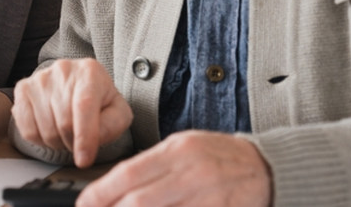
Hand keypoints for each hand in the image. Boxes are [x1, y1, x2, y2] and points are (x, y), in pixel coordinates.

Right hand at [11, 58, 132, 167]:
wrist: (77, 84)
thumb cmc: (98, 100)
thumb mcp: (118, 112)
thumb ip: (112, 125)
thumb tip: (93, 140)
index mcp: (90, 72)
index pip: (84, 106)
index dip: (84, 137)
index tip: (84, 160)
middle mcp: (63, 70)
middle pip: (64, 123)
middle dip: (73, 143)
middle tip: (79, 141)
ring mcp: (40, 79)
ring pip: (45, 130)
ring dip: (57, 142)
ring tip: (65, 133)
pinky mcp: (23, 89)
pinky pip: (27, 129)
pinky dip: (40, 140)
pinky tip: (50, 130)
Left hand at [77, 131, 271, 206]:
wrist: (265, 168)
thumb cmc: (219, 157)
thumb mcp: (183, 149)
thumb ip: (152, 166)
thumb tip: (116, 187)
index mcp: (178, 151)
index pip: (129, 173)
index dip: (102, 192)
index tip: (84, 203)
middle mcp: (191, 173)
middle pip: (139, 201)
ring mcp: (207, 197)